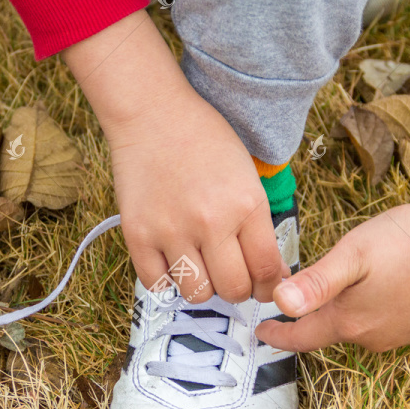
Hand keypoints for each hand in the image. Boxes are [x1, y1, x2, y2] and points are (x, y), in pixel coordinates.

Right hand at [64, 12, 285, 303]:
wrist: (152, 114)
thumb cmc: (204, 141)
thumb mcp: (246, 176)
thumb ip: (258, 225)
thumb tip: (271, 274)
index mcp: (246, 204)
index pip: (267, 269)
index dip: (269, 286)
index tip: (264, 285)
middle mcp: (211, 222)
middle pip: (234, 290)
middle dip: (238, 289)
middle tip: (232, 276)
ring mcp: (171, 231)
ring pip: (197, 294)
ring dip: (203, 287)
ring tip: (200, 267)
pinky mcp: (138, 235)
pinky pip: (157, 284)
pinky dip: (167, 280)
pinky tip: (172, 260)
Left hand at [256, 134, 409, 352]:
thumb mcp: (354, 254)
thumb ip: (315, 282)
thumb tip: (278, 304)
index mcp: (350, 321)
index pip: (302, 338)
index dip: (277, 336)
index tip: (261, 333)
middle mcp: (374, 336)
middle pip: (330, 331)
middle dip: (309, 320)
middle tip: (293, 304)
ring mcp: (403, 334)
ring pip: (359, 327)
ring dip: (344, 313)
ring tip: (338, 291)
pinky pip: (386, 321)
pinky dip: (373, 309)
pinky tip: (382, 287)